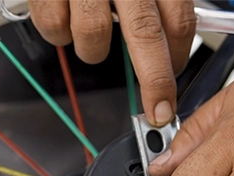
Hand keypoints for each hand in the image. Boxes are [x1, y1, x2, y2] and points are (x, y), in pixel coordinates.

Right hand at [28, 0, 195, 125]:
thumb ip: (154, 3)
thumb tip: (168, 49)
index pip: (179, 18)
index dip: (178, 56)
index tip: (174, 76)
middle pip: (145, 34)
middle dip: (154, 80)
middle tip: (158, 108)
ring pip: (93, 34)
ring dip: (94, 50)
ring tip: (91, 37)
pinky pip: (54, 26)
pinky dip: (58, 33)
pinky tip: (63, 17)